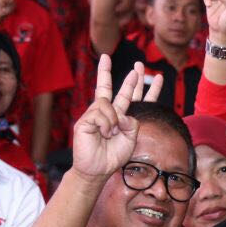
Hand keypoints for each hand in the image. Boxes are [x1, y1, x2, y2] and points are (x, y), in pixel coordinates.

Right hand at [72, 55, 162, 180]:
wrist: (98, 169)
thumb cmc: (113, 155)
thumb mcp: (131, 138)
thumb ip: (132, 122)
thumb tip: (121, 112)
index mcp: (119, 116)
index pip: (129, 97)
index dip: (136, 85)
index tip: (141, 72)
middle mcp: (106, 112)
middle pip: (108, 88)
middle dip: (110, 72)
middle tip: (112, 57)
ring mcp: (93, 115)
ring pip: (108, 104)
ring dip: (113, 119)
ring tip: (110, 133)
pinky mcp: (84, 120)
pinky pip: (99, 113)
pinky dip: (106, 124)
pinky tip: (104, 133)